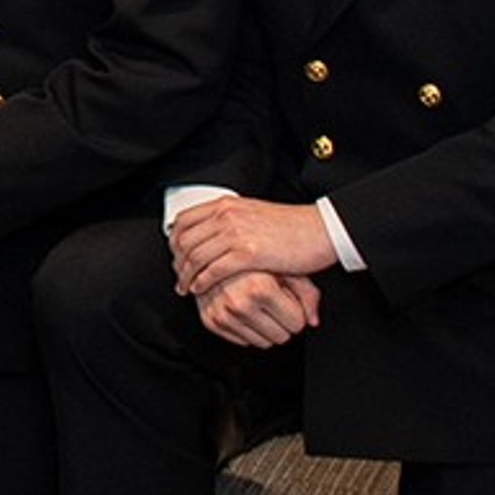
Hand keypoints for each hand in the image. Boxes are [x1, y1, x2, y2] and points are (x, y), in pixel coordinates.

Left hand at [169, 195, 336, 294]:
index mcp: (226, 205)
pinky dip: (202, 281)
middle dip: (177, 261)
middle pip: (185, 240)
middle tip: (178, 276)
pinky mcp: (249, 253)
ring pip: (196, 257)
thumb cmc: (290, 226)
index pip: (184, 221)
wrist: (320, 230)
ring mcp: (236, 233)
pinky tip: (201, 289)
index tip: (175, 256)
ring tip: (185, 287)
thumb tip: (208, 230)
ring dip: (186, 275)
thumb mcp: (252, 212)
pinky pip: (214, 270)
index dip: (174, 241)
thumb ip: (229, 218)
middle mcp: (227, 215)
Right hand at [196, 266, 321, 348]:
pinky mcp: (210, 321)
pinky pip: (242, 342)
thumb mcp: (285, 267)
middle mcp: (239, 304)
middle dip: (282, 323)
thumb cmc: (253, 257)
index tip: (287, 300)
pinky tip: (243, 309)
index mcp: (261, 289)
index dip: (296, 312)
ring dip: (265, 328)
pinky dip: (246, 329)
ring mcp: (222, 314)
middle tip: (273, 303)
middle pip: (281, 337)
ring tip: (258, 305)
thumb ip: (307, 294)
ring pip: (262, 344)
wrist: (212, 251)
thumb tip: (313, 320)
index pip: (297, 324)